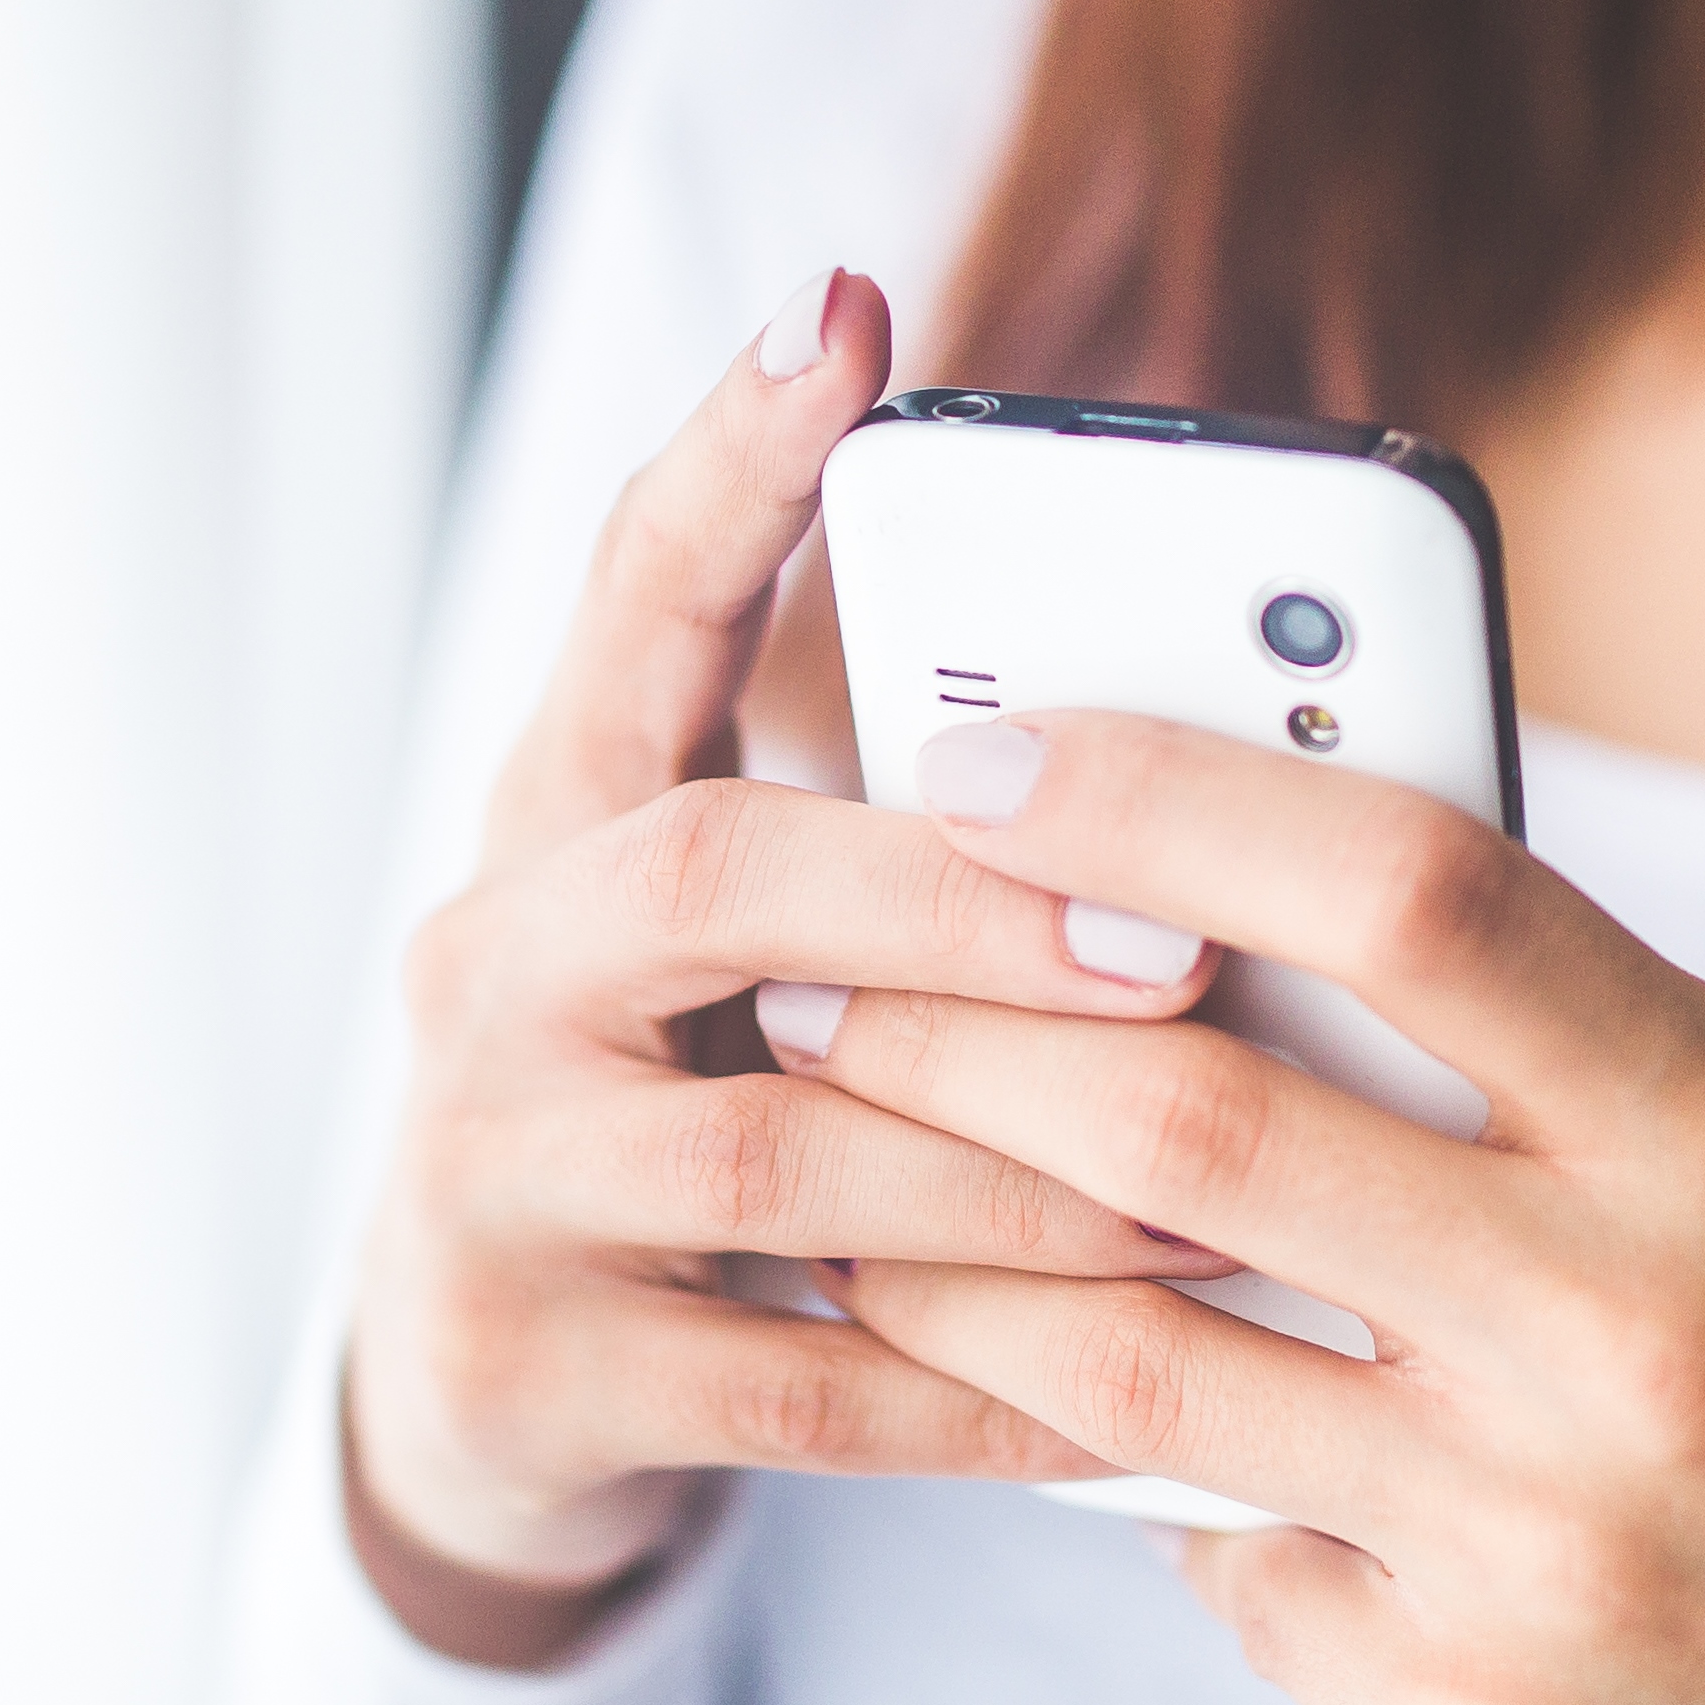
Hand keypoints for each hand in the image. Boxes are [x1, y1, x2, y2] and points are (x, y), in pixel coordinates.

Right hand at [340, 275, 1235, 1668]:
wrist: (490, 1387)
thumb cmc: (699, 1094)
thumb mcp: (756, 941)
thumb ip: (907, 829)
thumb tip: (1212, 728)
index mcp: (563, 818)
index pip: (632, 599)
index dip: (731, 461)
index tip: (847, 308)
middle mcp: (491, 964)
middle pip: (707, 877)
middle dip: (957, 903)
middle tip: (1175, 937)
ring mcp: (486, 1172)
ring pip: (773, 1157)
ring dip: (1016, 1178)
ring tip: (1218, 1199)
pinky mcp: (529, 1368)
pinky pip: (793, 1386)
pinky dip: (975, 1391)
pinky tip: (1128, 1395)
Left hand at [771, 711, 1704, 1704]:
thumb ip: (1610, 1060)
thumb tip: (1312, 932)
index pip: (1409, 893)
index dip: (1169, 795)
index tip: (995, 749)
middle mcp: (1632, 1337)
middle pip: (1196, 1120)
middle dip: (954, 1024)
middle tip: (813, 968)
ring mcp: (1543, 1556)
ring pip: (1134, 1365)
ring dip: (946, 1260)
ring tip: (833, 1187)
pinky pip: (1232, 1565)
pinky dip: (1144, 1481)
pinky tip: (1073, 1425)